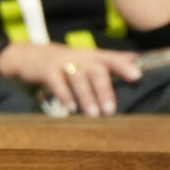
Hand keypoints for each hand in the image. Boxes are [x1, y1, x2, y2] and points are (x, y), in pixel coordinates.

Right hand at [0, 40, 141, 117]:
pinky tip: (71, 109)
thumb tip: (137, 58)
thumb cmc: (69, 61)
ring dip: (87, 96)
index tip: (138, 76)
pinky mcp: (48, 70)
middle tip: (111, 110)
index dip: (125, 66)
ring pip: (78, 77)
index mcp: (94, 56)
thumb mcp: (89, 58)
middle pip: (96, 70)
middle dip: (105, 90)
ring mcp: (64, 63)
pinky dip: (64, 95)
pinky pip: (57, 82)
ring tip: (94, 114)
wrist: (31, 55)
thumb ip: (112, 59)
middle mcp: (81, 57)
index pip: (112, 58)